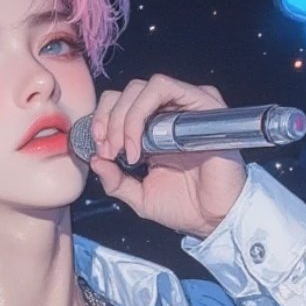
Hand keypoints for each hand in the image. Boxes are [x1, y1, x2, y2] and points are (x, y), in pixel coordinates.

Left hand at [88, 74, 247, 238]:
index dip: (102, 120)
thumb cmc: (184, 206)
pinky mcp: (202, 104)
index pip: (120, 104)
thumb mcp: (138, 195)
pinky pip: (165, 88)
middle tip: (108, 150)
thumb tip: (93, 159)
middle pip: (127, 91)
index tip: (98, 148)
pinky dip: (141, 112)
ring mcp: (186, 106)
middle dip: (108, 120)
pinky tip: (139, 145)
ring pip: (143, 87)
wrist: (213, 219)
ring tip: (122, 149)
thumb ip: (115, 180)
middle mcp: (169, 113)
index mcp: (153, 129)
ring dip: (123, 117)